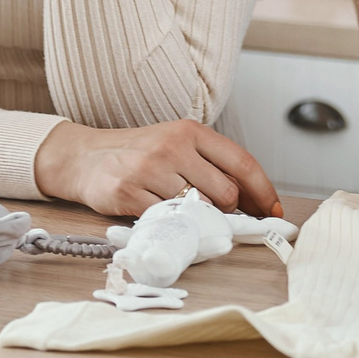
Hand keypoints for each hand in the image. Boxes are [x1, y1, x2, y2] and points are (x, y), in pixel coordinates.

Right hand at [32, 119, 281, 218]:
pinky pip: (166, 220)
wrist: (85, 157)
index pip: (242, 162)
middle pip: (225, 193)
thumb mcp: (176, 144)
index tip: (272, 210)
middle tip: (213, 214)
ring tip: (180, 212)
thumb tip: (250, 200)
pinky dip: (169, 225)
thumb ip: (210, 164)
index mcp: (191, 132)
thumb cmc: (139, 153)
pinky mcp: (129, 193)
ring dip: (196, 220)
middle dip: (226, 211)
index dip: (263, 190)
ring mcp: (150, 170)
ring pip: (197, 210)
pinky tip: (159, 216)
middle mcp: (173, 147)